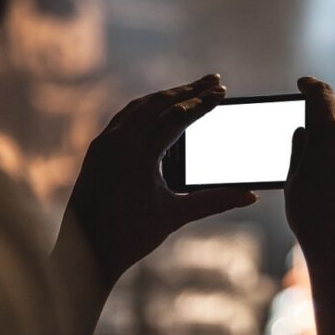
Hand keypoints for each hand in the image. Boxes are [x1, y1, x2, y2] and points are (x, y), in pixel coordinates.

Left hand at [59, 74, 257, 283]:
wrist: (84, 255)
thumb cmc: (129, 237)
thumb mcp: (175, 216)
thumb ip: (215, 200)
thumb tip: (250, 195)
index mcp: (138, 153)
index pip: (177, 116)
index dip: (203, 103)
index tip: (223, 92)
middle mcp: (118, 141)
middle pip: (158, 103)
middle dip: (188, 90)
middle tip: (213, 79)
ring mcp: (103, 144)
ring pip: (139, 107)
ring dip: (166, 96)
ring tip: (190, 90)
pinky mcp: (96, 151)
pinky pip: (124, 118)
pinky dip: (145, 108)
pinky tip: (156, 110)